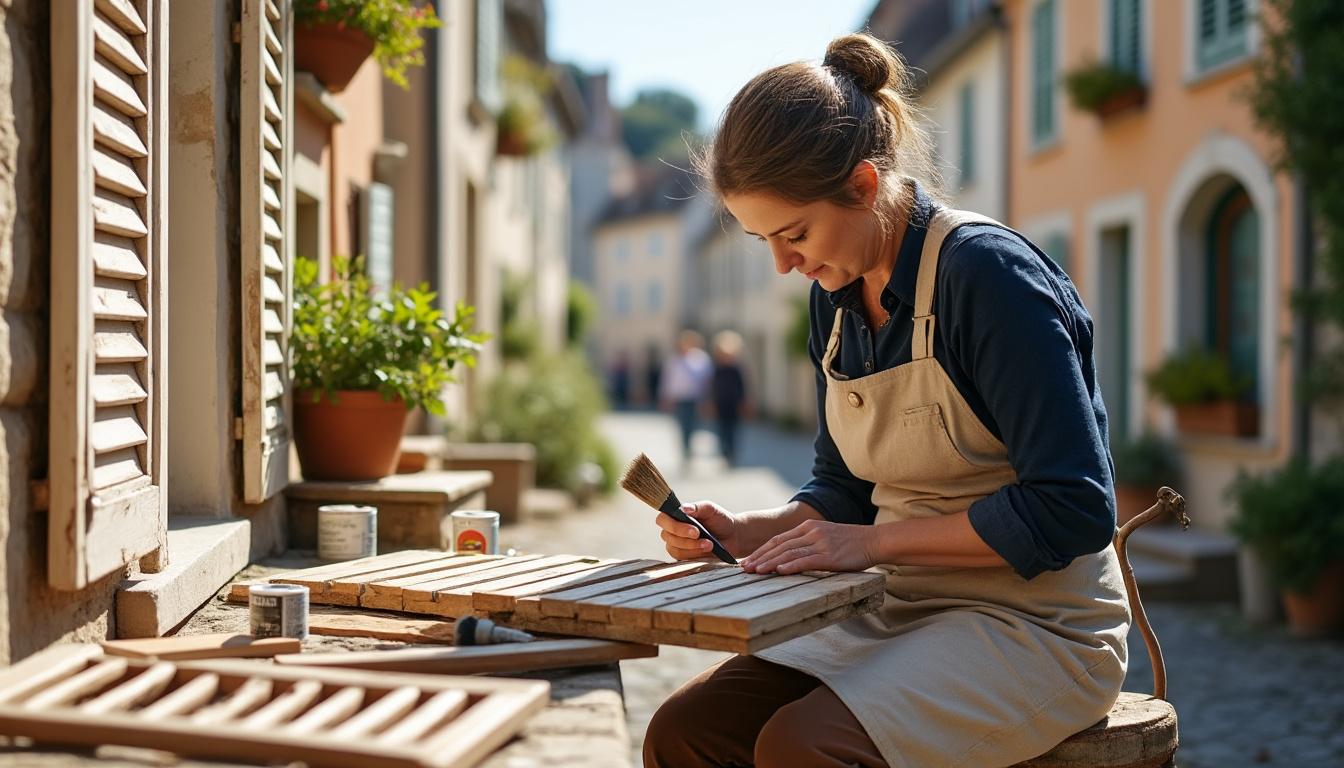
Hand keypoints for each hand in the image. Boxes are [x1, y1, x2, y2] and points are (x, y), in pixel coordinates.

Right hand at [656, 501, 741, 559]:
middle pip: (667, 535)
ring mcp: (677, 544)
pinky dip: (695, 554)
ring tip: (709, 544)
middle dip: (685, 537)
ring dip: (692, 547)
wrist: (733, 537)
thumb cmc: (720, 520)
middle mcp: (673, 530)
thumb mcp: (711, 509)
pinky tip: (706, 550)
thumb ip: (698, 507)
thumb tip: (684, 508)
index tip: (693, 527)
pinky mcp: (684, 556)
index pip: (662, 519)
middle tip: (700, 534)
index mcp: (676, 515)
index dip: (672, 525)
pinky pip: (682, 558)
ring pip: (674, 548)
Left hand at [740, 518, 876, 573]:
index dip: (761, 551)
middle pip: (779, 546)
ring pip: (789, 553)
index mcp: (808, 527)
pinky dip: (791, 566)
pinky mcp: (830, 556)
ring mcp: (820, 543)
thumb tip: (787, 558)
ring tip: (756, 572)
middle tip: (745, 569)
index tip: (748, 561)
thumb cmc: (850, 543)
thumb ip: (806, 543)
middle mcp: (811, 532)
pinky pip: (807, 561)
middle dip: (760, 558)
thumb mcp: (824, 537)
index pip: (778, 539)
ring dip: (770, 563)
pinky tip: (780, 572)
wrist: (874, 540)